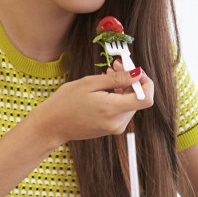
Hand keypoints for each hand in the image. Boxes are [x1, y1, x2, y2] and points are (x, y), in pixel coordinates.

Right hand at [27, 67, 152, 147]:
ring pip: (132, 104)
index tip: (135, 71)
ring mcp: (115, 128)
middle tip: (115, 67)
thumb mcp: (89, 83)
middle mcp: (117, 122)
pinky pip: (123, 111)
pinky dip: (119, 98)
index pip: (146, 98)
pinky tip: (106, 89)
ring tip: (107, 76)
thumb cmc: (65, 102)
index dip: (146, 82)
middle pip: (139, 99)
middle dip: (132, 81)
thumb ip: (116, 79)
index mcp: (112, 110)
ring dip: (125, 88)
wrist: (51, 125)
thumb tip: (137, 73)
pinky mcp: (112, 129)